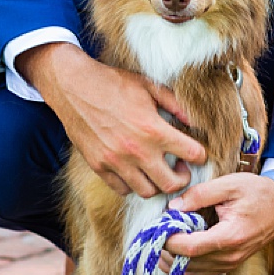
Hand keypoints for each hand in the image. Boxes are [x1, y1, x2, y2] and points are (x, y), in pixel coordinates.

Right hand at [18, 42, 205, 197]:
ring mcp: (116, 161)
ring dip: (156, 183)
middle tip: (179, 167)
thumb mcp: (149, 86)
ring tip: (156, 169)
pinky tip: (134, 170)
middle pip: (171, 184)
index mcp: (153, 129)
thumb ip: (176, 105)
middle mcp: (137, 150)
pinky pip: (122, 189)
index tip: (195, 152)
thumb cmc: (113, 83)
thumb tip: (196, 122)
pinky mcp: (99, 166)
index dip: (200, 154)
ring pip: (147, 191)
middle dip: (182, 178)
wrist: (73, 86)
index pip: (193, 154)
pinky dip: (132, 184)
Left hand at [161, 172, 273, 274]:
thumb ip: (199, 194)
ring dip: (171, 260)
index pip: (190, 248)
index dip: (168, 240)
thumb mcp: (228, 184)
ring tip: (163, 238)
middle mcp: (230, 256)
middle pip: (187, 264)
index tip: (157, 226)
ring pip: (190, 273)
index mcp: (230, 236)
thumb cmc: (256, 192)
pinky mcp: (227, 265)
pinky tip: (174, 249)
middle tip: (156, 231)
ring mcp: (230, 264)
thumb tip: (173, 207)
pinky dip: (182, 265)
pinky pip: (199, 274)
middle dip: (165, 249)